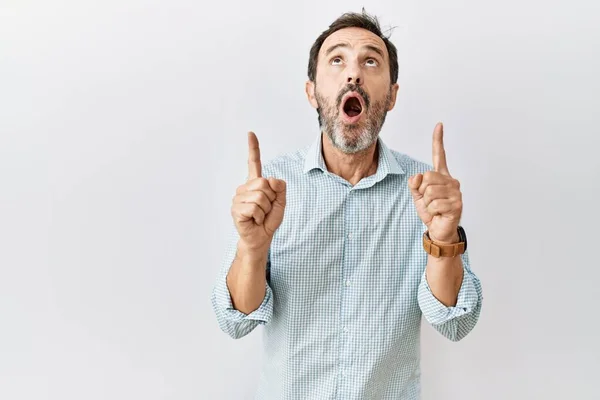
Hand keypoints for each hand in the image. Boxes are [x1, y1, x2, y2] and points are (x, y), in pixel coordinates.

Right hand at [231, 132, 286, 250]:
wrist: (261, 238)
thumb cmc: (268, 220)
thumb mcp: (281, 203)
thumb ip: (280, 188)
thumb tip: (271, 179)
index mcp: (255, 184)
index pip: (254, 163)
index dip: (253, 148)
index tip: (250, 133)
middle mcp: (244, 188)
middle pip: (264, 183)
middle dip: (271, 199)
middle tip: (265, 210)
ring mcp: (238, 198)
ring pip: (260, 197)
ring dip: (265, 210)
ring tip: (259, 216)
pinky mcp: (236, 209)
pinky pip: (254, 207)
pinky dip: (259, 216)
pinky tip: (254, 220)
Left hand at [408, 123, 462, 242]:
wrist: (439, 230)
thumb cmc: (431, 212)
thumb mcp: (417, 196)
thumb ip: (415, 184)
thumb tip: (417, 177)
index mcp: (441, 176)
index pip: (439, 156)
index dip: (438, 140)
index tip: (439, 125)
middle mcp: (451, 181)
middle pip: (427, 177)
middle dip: (422, 191)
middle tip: (429, 201)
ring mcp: (455, 192)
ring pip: (430, 191)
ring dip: (427, 203)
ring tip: (435, 208)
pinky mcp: (457, 204)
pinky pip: (434, 203)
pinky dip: (432, 211)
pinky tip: (439, 213)